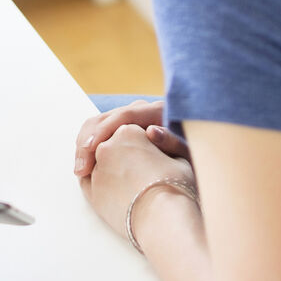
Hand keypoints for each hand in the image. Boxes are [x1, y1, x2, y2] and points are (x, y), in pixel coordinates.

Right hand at [75, 99, 189, 176]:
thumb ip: (173, 142)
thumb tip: (151, 132)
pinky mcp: (124, 130)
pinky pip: (100, 133)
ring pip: (98, 124)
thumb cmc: (197, 159)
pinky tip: (85, 164)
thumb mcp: (191, 153)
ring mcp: (131, 119)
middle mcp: (142, 111)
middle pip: (106, 117)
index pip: (124, 116)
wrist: (200, 158)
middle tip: (81, 168)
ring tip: (80, 169)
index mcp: (158, 112)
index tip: (91, 150)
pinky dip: (89, 147)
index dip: (105, 132)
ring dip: (85, 145)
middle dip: (88, 141)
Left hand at [79, 124, 195, 238]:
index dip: (143, 145)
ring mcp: (96, 169)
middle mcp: (107, 146)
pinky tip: (113, 190)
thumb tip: (151, 131)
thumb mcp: (179, 158)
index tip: (152, 157)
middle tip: (141, 172)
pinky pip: (88, 181)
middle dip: (124, 155)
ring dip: (110, 168)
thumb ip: (165, 141)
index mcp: (128, 131)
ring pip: (98, 162)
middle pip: (113, 145)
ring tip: (130, 184)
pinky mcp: (91, 192)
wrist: (164, 222)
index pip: (131, 133)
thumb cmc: (176, 188)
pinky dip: (97, 182)